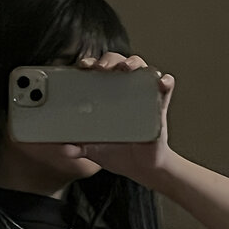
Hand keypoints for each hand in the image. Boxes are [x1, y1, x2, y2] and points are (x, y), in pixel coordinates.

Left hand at [63, 51, 174, 185]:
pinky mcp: (160, 106)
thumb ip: (77, 147)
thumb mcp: (93, 150)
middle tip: (101, 68)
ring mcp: (144, 96)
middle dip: (109, 61)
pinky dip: (165, 82)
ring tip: (127, 69)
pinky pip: (165, 88)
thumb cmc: (117, 152)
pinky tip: (162, 82)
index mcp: (106, 95)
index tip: (83, 66)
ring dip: (134, 64)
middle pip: (118, 63)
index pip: (98, 70)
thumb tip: (62, 148)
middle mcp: (125, 90)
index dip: (90, 63)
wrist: (140, 167)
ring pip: (141, 69)